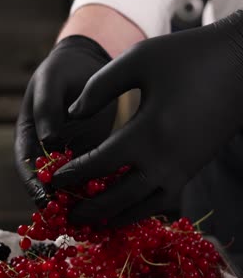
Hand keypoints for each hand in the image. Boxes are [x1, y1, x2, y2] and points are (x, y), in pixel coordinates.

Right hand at [15, 35, 116, 206]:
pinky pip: (94, 174)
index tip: (45, 200)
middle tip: (74, 217)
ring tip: (97, 214)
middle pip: (49, 183)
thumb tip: (49, 140)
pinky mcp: (92, 153)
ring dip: (82, 199)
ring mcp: (70, 154)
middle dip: (60, 202)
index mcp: (29, 135)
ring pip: (72, 183)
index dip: (33, 185)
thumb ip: (47, 107)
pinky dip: (102, 186)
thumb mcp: (51, 82)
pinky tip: (116, 195)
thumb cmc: (64, 70)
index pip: (26, 166)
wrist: (88, 65)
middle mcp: (47, 150)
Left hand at [52, 11, 242, 225]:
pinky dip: (143, 210)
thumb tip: (73, 115)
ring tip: (97, 221)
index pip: (99, 164)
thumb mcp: (138, 60)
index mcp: (148, 132)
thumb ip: (99, 88)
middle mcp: (166, 160)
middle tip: (69, 215)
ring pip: (144, 206)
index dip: (73, 174)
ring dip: (117, 216)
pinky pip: (164, 200)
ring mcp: (183, 168)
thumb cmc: (188, 56)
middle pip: (119, 197)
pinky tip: (129, 208)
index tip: (52, 180)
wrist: (241, 64)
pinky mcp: (194, 168)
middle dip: (91, 207)